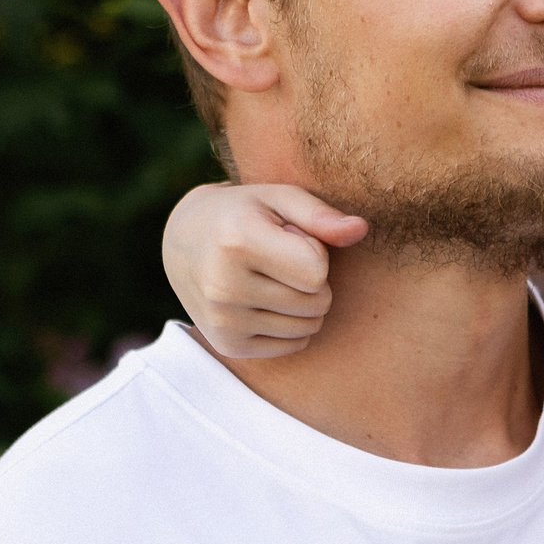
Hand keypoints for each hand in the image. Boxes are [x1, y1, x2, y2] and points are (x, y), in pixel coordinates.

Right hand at [162, 183, 365, 358]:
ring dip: (304, 304)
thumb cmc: (244, 213)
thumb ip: (320, 214)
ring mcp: (223, 321)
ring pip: (309, 327)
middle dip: (313, 281)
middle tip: (280, 259)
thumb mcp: (279, 198)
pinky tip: (263, 300)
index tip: (289, 237)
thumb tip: (361, 230)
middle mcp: (224, 287)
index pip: (317, 272)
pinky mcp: (228, 345)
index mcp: (238, 243)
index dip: (314, 252)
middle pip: (317, 302)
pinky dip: (290, 325)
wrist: (183, 241)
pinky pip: (294, 345)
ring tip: (271, 278)